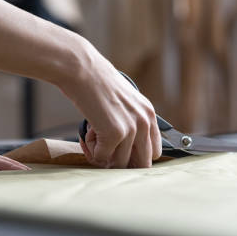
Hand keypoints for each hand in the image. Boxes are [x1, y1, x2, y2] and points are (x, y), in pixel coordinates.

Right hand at [61, 40, 161, 167]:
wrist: (82, 70)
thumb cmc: (97, 84)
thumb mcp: (125, 102)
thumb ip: (131, 123)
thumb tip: (126, 153)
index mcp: (149, 114)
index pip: (154, 153)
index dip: (136, 158)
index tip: (119, 154)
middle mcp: (145, 122)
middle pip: (141, 164)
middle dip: (121, 163)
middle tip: (104, 152)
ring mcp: (131, 129)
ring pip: (118, 164)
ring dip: (103, 155)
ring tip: (93, 136)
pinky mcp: (114, 134)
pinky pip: (101, 158)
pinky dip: (91, 150)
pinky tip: (87, 133)